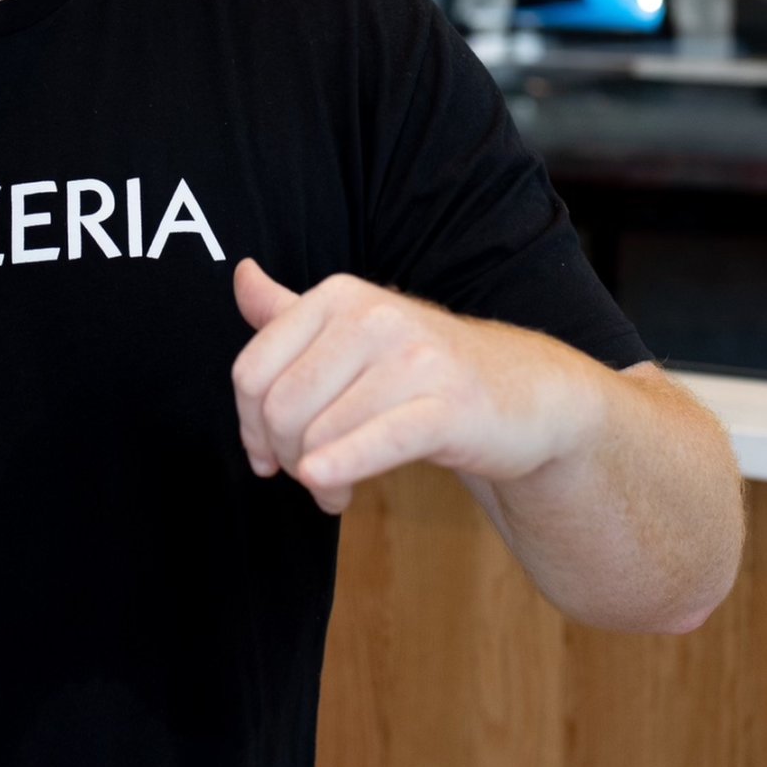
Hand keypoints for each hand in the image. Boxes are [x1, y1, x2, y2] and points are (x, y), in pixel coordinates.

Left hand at [230, 260, 597, 514]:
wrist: (526, 392)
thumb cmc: (427, 369)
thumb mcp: (354, 332)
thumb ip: (290, 312)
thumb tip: (241, 275)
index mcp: (339, 296)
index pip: (252, 370)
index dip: (248, 425)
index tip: (267, 453)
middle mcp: (373, 316)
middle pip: (281, 407)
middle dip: (284, 457)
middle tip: (309, 477)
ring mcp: (414, 357)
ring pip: (320, 433)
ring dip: (318, 481)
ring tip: (335, 492)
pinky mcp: (448, 405)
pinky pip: (375, 443)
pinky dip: (342, 469)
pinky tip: (332, 489)